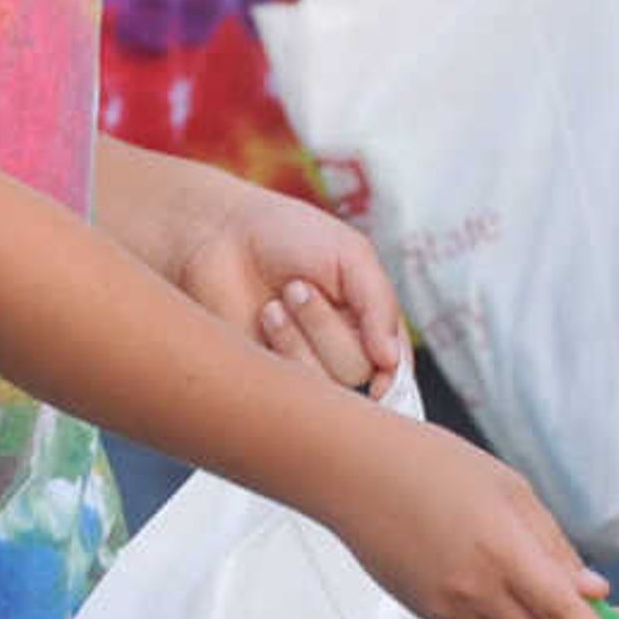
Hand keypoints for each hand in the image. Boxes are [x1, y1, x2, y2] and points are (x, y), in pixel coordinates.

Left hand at [165, 183, 404, 393]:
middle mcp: (341, 349)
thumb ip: (380, 305)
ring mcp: (305, 364)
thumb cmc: (288, 236)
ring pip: (326, 381)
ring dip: (303, 335)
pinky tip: (268, 314)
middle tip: (298, 287)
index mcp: (369, 322)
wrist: (223, 234)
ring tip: (278, 299)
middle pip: (359, 370)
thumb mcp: (351, 256)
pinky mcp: (271, 374)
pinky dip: (284, 345)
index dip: (393, 370)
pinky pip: (293, 384)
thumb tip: (391, 361)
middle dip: (328, 326)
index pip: (395, 364)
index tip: (381, 361)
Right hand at [328, 412, 618, 618]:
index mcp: (502, 551)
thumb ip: (553, 546)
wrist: (352, 472)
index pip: (563, 615)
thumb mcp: (509, 490)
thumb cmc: (434, 465)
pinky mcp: (427, 612)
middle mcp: (475, 590)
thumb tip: (594, 592)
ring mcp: (447, 607)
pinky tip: (522, 610)